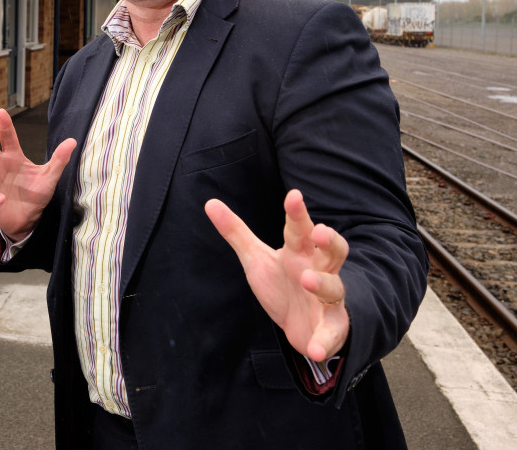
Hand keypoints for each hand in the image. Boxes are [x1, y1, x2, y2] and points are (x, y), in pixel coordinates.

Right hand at [0, 108, 76, 239]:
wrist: (28, 220)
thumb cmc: (36, 195)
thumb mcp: (50, 177)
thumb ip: (59, 159)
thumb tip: (72, 141)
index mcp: (14, 156)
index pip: (8, 136)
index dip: (4, 124)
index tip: (1, 112)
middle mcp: (0, 163)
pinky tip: (1, 198)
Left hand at [205, 189, 350, 361]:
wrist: (302, 326)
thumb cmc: (283, 284)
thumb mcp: (257, 258)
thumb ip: (236, 232)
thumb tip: (210, 203)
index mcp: (300, 253)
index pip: (300, 229)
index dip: (298, 213)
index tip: (293, 195)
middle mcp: (319, 271)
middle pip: (334, 251)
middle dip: (329, 240)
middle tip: (318, 231)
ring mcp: (328, 299)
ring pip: (334, 287)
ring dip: (323, 283)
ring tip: (307, 280)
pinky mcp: (332, 327)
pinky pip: (332, 333)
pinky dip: (325, 341)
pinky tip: (315, 350)